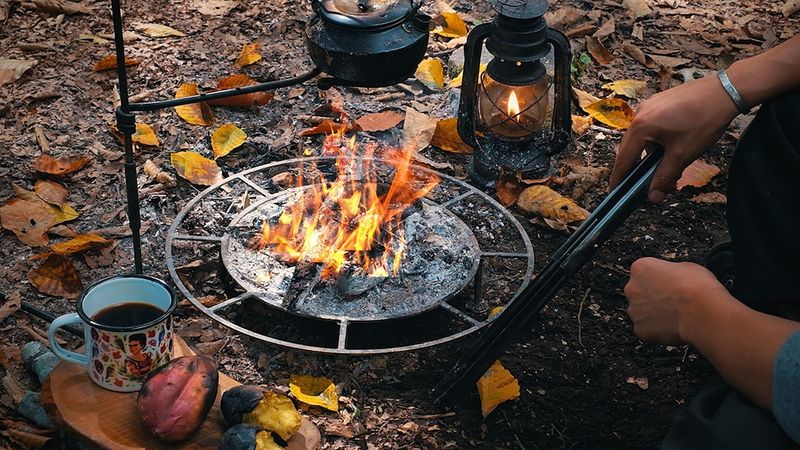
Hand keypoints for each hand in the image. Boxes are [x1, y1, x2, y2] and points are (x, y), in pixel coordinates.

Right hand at [609, 75, 738, 202]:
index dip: (619, 177)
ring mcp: (649, 105)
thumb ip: (664, 177)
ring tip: (660, 164)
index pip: (624, 159)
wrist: (725, 91)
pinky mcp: (659, 101)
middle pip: (629, 146)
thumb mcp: (683, 154)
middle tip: (634, 183)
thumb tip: (653, 197)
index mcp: (641, 127)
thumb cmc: (704, 120)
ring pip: (640, 135)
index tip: (615, 191)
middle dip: (633, 166)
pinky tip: (668, 145)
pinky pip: (649, 124)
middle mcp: (640, 113)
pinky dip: (653, 138)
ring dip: (646, 152)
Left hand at [624, 258, 728, 344]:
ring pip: (641, 312)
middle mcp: (632, 288)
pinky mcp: (639, 329)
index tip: (669, 285)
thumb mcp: (685, 266)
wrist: (701, 310)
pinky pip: (646, 330)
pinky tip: (672, 327)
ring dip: (653, 314)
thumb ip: (670, 271)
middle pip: (639, 293)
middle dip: (652, 297)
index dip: (659, 280)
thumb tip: (671, 278)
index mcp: (641, 268)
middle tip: (671, 302)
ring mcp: (633, 310)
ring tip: (674, 316)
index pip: (644, 273)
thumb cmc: (698, 287)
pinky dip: (657, 330)